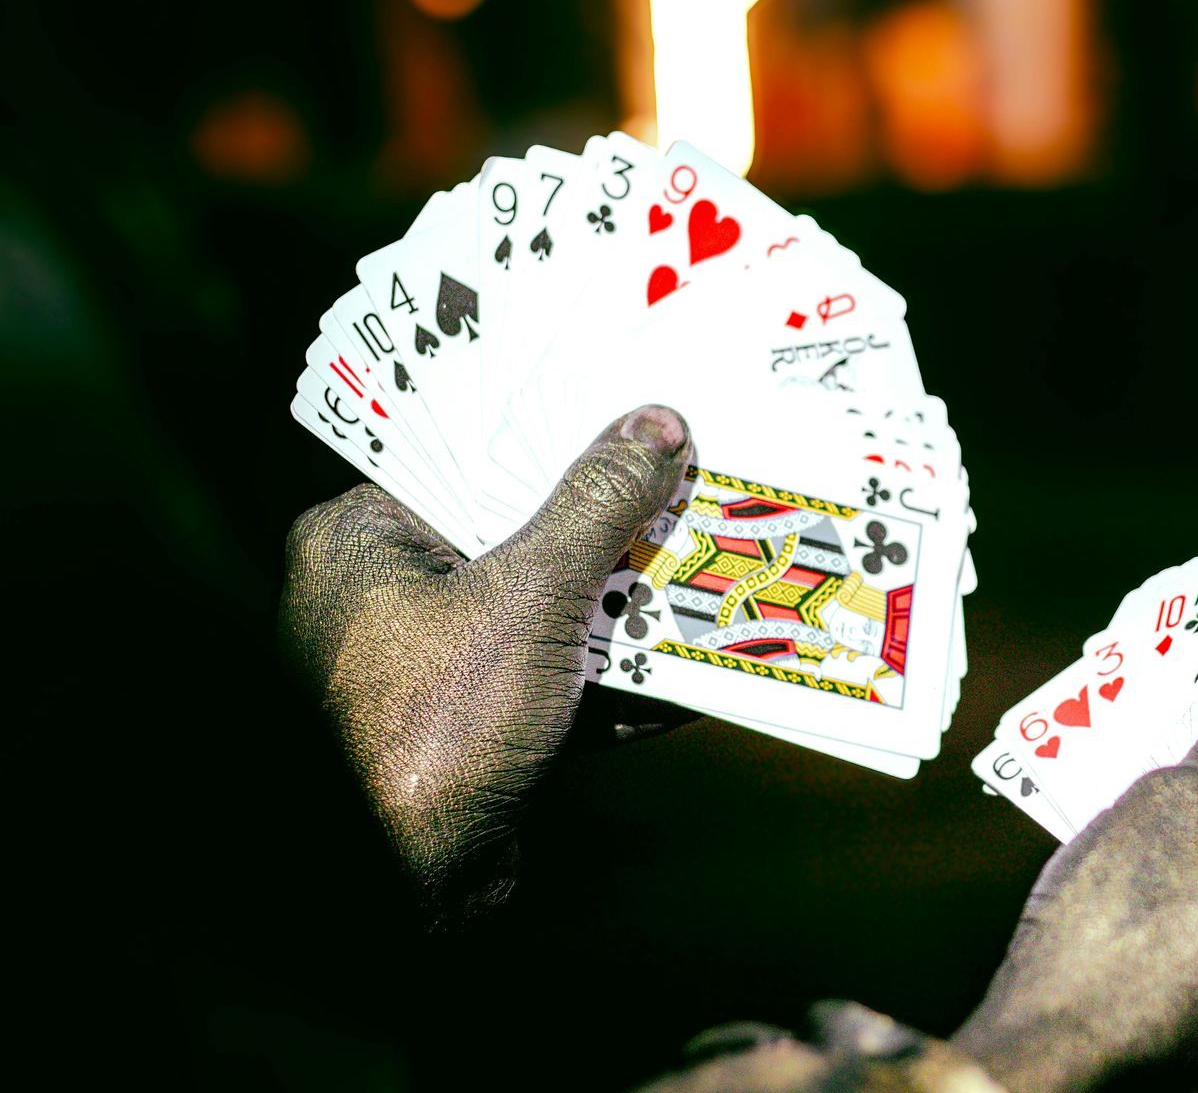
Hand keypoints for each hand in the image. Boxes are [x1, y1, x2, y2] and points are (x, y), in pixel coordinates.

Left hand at [280, 404, 692, 924]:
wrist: (400, 893)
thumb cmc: (428, 728)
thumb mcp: (528, 597)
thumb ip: (595, 507)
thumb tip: (654, 429)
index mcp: (363, 540)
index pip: (472, 459)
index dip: (562, 440)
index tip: (641, 422)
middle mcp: (386, 596)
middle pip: (522, 536)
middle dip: (614, 532)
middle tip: (694, 495)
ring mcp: (434, 668)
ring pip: (550, 614)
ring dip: (628, 611)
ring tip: (714, 579)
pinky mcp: (475, 729)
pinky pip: (558, 682)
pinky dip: (618, 680)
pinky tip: (694, 671)